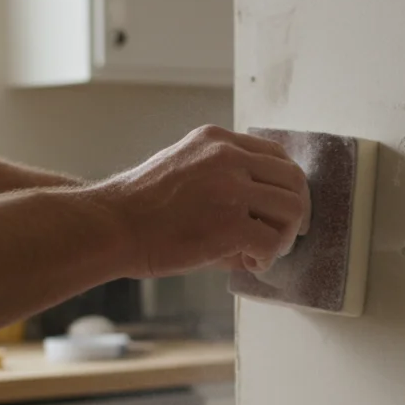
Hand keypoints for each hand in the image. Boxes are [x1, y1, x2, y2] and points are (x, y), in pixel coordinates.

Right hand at [99, 125, 309, 278]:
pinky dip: (267, 257)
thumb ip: (224, 185)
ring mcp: (230, 187)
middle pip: (293, 179)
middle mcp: (227, 156)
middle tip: (283, 236)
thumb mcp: (183, 174)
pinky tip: (249, 264)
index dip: (286, 186)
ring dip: (284, 236)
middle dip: (294, 212)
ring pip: (291, 208)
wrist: (110, 226)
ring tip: (262, 252)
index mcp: (216, 141)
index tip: (282, 209)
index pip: (275, 154)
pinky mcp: (229, 223)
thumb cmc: (140, 210)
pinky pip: (271, 241)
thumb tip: (261, 223)